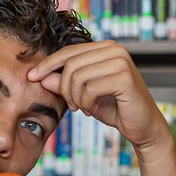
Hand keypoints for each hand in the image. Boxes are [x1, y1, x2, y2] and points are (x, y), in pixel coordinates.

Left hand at [27, 40, 169, 151]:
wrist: (143, 127)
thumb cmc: (115, 109)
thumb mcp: (84, 95)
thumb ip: (64, 84)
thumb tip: (41, 76)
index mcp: (106, 48)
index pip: (69, 52)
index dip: (48, 64)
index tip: (31, 77)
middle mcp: (115, 49)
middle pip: (70, 64)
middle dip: (64, 88)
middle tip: (73, 105)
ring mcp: (121, 61)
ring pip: (77, 76)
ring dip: (75, 98)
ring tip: (83, 108)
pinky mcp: (124, 77)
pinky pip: (90, 89)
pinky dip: (86, 103)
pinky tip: (92, 109)